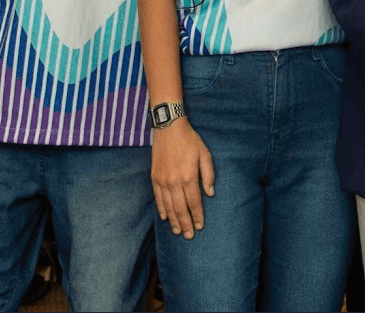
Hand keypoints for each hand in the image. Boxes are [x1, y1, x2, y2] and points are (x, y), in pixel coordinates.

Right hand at [151, 120, 214, 239]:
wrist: (168, 128)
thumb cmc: (190, 140)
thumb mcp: (205, 154)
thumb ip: (209, 174)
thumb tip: (210, 193)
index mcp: (188, 176)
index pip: (194, 202)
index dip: (197, 215)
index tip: (200, 226)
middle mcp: (174, 181)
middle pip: (180, 208)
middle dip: (186, 223)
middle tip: (189, 236)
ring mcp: (162, 181)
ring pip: (168, 206)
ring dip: (174, 220)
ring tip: (179, 231)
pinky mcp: (154, 178)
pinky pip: (158, 198)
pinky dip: (162, 209)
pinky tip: (166, 218)